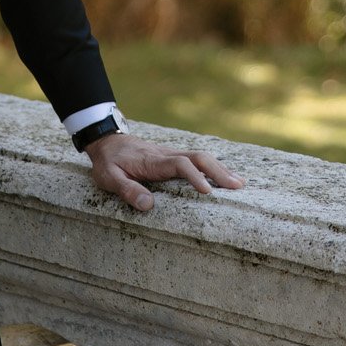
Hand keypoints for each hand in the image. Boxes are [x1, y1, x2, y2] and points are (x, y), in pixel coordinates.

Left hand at [85, 133, 244, 213]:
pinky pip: (195, 159)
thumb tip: (149, 204)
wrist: (106, 140)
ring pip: (199, 156)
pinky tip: (224, 177)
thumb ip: (127, 190)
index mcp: (152, 161)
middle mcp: (165, 154)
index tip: (208, 192)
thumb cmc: (108, 162)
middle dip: (218, 171)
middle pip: (197, 157)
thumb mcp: (109, 177)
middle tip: (238, 187)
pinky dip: (212, 166)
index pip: (179, 164)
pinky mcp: (171, 157)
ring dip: (219, 168)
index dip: (194, 176)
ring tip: (240, 184)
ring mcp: (170, 154)